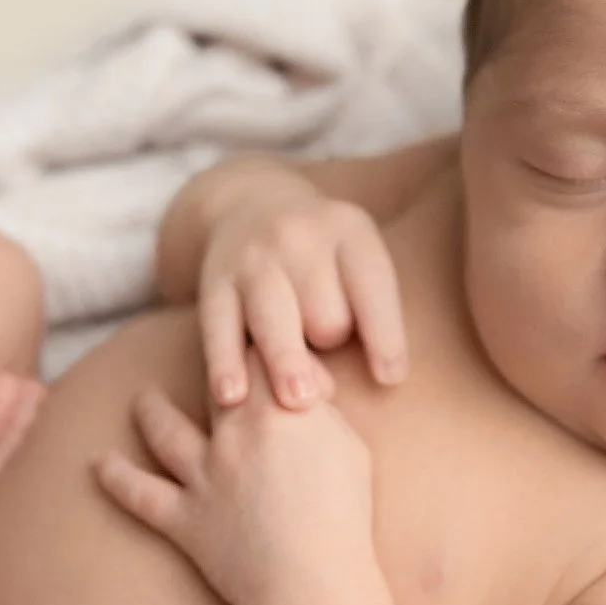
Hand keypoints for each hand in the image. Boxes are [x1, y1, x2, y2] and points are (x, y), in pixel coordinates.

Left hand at [94, 380, 375, 604]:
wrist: (311, 581)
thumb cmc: (344, 517)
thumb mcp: (350, 449)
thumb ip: (322, 416)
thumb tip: (305, 400)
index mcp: (276, 408)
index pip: (260, 354)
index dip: (267, 351)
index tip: (275, 358)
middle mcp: (233, 433)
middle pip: (212, 381)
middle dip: (211, 366)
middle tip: (206, 356)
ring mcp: (203, 475)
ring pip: (164, 430)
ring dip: (150, 410)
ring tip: (141, 400)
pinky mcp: (184, 518)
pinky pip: (140, 495)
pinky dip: (117, 479)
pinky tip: (99, 466)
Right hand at [195, 166, 408, 414]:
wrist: (251, 204)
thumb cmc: (324, 259)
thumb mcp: (357, 257)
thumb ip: (371, 310)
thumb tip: (383, 379)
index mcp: (349, 230)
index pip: (372, 288)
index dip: (384, 336)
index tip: (390, 378)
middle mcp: (299, 237)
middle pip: (324, 311)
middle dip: (329, 338)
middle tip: (327, 347)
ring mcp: (252, 258)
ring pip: (275, 319)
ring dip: (288, 361)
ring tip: (299, 400)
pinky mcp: (215, 283)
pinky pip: (220, 329)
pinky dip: (225, 363)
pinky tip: (232, 396)